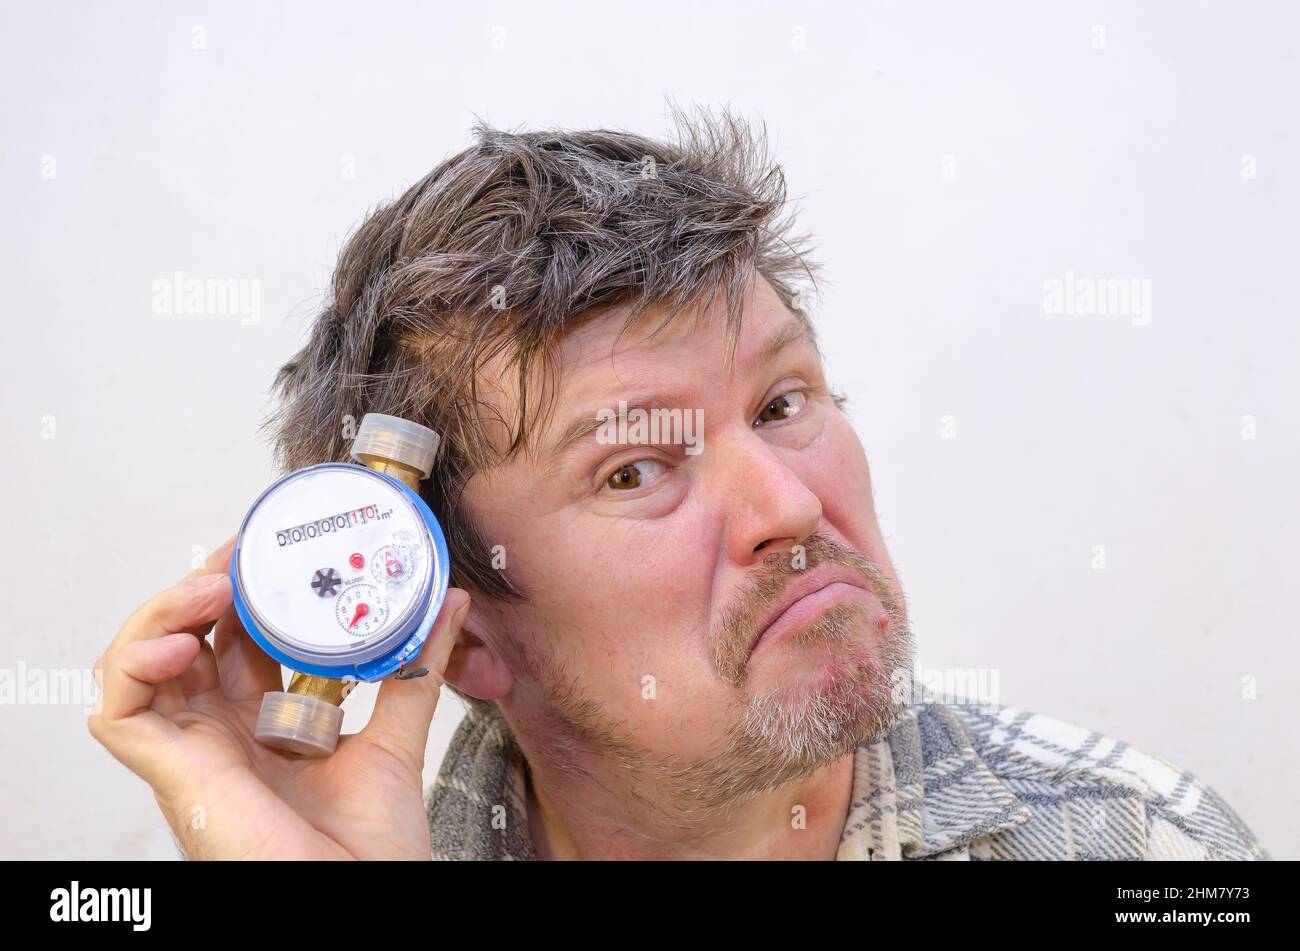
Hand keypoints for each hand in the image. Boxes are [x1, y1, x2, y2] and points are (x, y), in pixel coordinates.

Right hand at [88, 536, 471, 858]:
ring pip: (141, 663)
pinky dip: (135, 661)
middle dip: (209, 586)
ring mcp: (194, 753)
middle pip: (190, 642)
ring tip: (213, 588)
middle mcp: (223, 736)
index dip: (245, 593)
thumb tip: (448, 605)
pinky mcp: (172, 772)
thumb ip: (415, 671)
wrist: (364, 898)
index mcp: (266, 728)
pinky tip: (181, 640)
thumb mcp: (396, 739)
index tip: (277, 552)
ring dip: (168, 611)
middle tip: (245, 554)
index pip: (237, 642)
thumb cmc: (372, 849)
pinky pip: (118, 710)